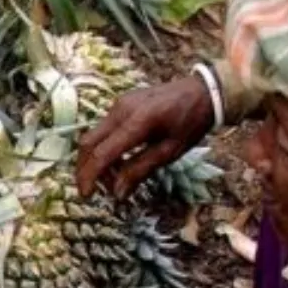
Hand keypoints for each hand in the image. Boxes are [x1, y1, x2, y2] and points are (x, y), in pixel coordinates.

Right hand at [75, 75, 217, 201]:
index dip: (90, 176)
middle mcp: (122, 110)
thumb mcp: (170, 152)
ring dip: (97, 159)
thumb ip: (140, 170)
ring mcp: (119, 104)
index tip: (86, 195)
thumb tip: (118, 194)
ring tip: (114, 177)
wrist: (203, 91)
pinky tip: (120, 160)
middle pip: (88, 143)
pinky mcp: (121, 103)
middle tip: (94, 189)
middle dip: (85, 169)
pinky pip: (104, 128)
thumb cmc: (191, 123)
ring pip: (94, 136)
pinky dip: (105, 147)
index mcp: (137, 122)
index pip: (102, 153)